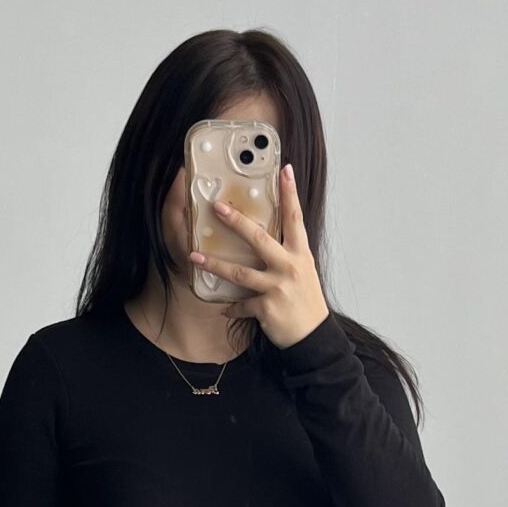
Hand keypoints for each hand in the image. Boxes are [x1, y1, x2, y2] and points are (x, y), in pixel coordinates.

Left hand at [189, 162, 330, 350]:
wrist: (313, 336)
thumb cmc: (305, 301)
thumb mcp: (302, 271)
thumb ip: (286, 253)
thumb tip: (262, 236)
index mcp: (300, 254)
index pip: (295, 218)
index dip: (290, 194)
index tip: (285, 170)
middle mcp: (289, 267)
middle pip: (259, 239)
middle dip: (236, 222)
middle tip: (216, 207)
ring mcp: (278, 287)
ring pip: (240, 272)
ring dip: (214, 264)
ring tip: (194, 257)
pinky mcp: (267, 308)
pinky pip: (241, 304)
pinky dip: (231, 307)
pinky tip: (223, 310)